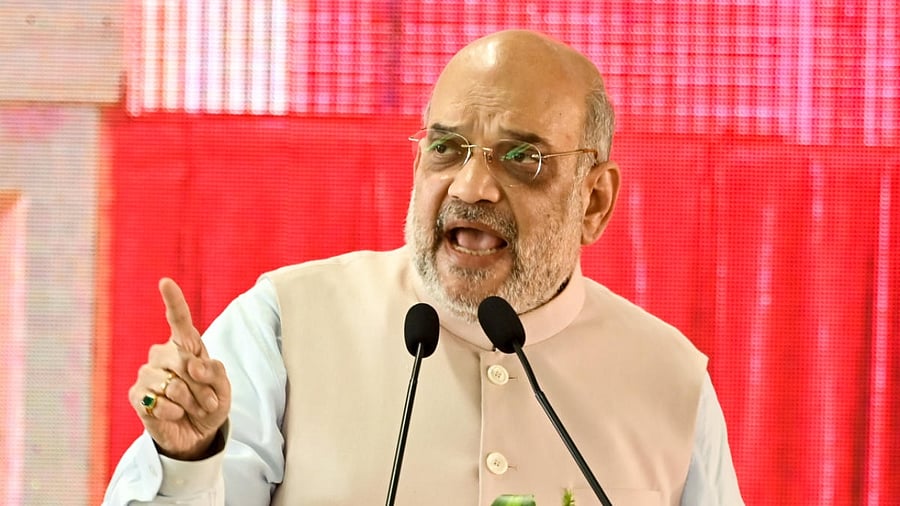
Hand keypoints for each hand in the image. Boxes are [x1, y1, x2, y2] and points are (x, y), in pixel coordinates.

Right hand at [128, 278, 231, 459]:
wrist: (197, 434)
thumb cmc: (210, 404)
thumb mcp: (223, 387)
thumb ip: (214, 371)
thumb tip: (193, 366)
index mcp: (186, 345)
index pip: (179, 319)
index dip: (173, 300)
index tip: (165, 282)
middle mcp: (163, 354)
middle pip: (183, 360)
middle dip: (202, 385)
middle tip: (209, 401)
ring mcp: (148, 374)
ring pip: (173, 384)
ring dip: (191, 402)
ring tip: (194, 409)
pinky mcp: (136, 396)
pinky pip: (159, 402)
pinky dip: (174, 413)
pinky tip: (175, 415)